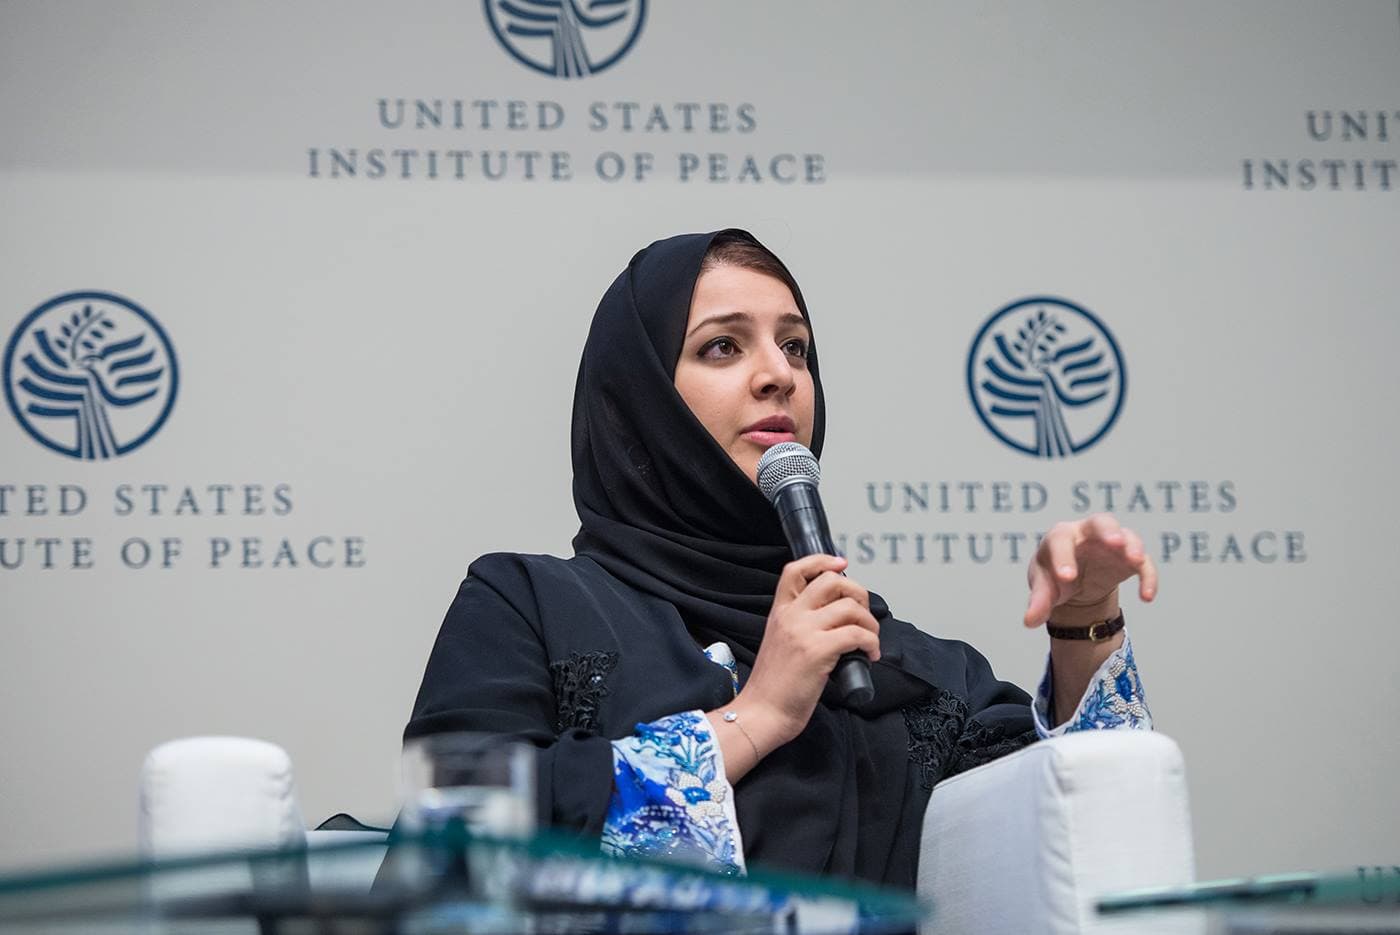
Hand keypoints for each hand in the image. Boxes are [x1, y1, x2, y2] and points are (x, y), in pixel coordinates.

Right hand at [739, 554, 880, 747]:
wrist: (762, 713)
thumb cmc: (773, 686)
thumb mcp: (779, 643)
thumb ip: (799, 626)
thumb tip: (834, 618)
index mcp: (779, 612)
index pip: (795, 570)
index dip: (822, 561)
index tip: (841, 564)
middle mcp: (790, 616)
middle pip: (831, 581)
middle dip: (857, 592)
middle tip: (862, 613)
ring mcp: (803, 632)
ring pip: (850, 607)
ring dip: (870, 623)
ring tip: (870, 641)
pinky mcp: (818, 651)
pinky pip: (857, 633)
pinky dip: (871, 643)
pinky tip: (870, 655)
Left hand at [1024, 513, 1157, 627]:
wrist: (1074, 579)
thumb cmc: (1053, 576)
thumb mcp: (1043, 588)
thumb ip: (1038, 602)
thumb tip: (1029, 621)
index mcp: (1061, 537)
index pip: (1061, 540)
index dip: (1064, 557)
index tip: (1067, 577)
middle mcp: (1087, 533)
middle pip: (1100, 522)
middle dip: (1108, 530)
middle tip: (1115, 542)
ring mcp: (1111, 543)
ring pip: (1127, 536)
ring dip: (1133, 546)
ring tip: (1135, 561)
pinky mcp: (1129, 558)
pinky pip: (1143, 563)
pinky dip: (1148, 576)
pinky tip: (1147, 596)